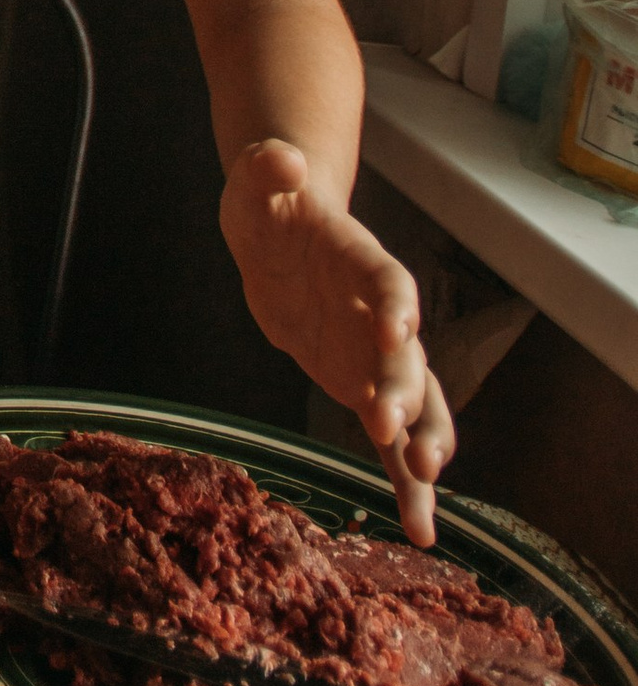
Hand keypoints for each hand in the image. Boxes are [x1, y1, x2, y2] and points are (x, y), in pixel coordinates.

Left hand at [221, 137, 455, 546]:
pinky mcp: (362, 386)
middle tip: (395, 430)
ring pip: (414, 405)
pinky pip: (392, 441)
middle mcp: (381, 314)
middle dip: (405, 392)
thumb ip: (269, 168)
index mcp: (362, 261)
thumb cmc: (271, 200)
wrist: (281, 226)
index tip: (398, 331)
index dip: (397, 305)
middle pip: (405, 355)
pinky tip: (423, 528)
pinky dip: (407, 482)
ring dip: (422, 443)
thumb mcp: (258, 179)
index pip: (389, 281)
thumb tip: (281, 158)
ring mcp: (376, 355)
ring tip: (427, 487)